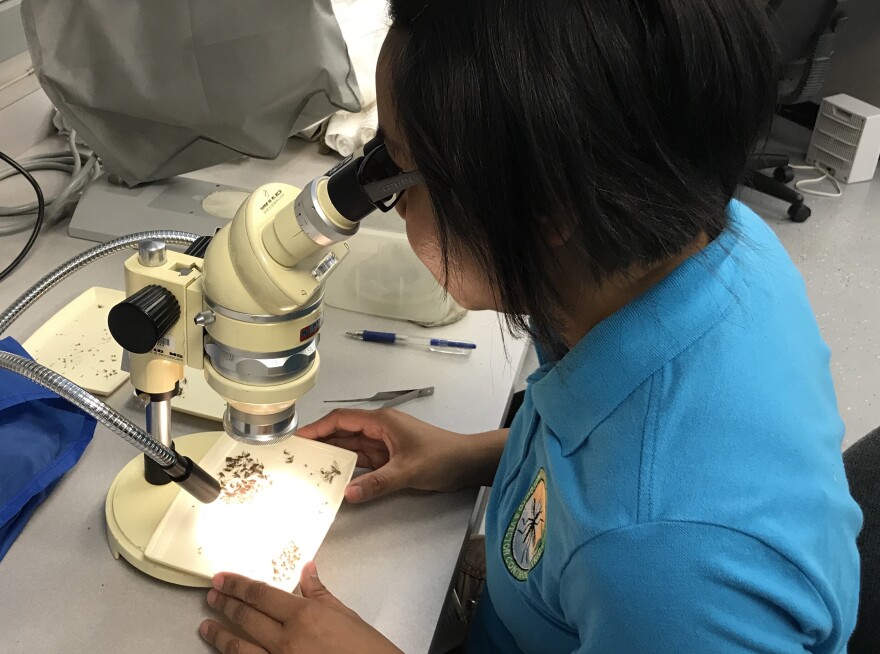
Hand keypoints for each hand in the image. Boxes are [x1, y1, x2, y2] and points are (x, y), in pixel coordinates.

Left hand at [200, 562, 400, 653]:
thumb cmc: (367, 651)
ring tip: (206, 626)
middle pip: (246, 618)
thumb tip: (307, 570)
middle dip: (225, 605)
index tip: (222, 579)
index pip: (261, 595)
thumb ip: (321, 593)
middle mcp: (287, 640)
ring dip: (220, 635)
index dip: (238, 585)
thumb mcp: (346, 616)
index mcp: (305, 616)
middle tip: (211, 596)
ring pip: (240, 648)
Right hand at [297, 408, 505, 502]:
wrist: (467, 463)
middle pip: (342, 432)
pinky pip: (362, 461)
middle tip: (295, 456)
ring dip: (331, 456)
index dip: (318, 427)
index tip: (298, 438)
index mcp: (381, 422)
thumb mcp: (408, 470)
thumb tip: (347, 493)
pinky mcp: (389, 458)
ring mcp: (383, 444)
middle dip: (319, 442)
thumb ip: (378, 483)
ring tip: (307, 468)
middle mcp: (379, 430)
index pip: (342, 419)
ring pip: (350, 447)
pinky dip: (347, 468)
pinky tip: (333, 478)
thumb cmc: (442, 457)